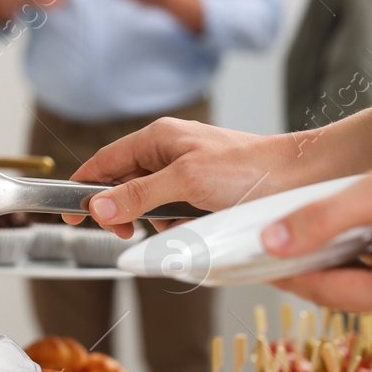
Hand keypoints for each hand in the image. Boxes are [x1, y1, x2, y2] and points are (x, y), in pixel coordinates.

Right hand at [66, 118, 314, 237]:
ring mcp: (188, 170)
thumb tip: (98, 206)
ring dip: (154, 220)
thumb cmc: (249, 169)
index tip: (69, 213)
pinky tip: (194, 228)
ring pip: (150, 202)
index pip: (105, 161)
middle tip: (127, 232)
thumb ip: (138, 195)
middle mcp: (170, 150)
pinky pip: (175, 211)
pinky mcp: (205, 190)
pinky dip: (178, 225)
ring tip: (175, 226)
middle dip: (123, 210)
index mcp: (158, 138)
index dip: (85, 187)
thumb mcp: (185, 182)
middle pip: (125, 184)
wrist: (301, 177)